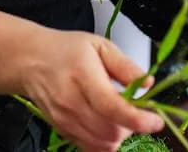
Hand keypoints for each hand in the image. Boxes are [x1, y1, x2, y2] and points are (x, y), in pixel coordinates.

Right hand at [20, 29, 163, 151]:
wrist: (32, 60)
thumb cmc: (66, 50)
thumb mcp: (99, 45)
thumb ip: (125, 66)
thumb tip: (148, 84)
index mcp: (82, 74)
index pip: (112, 107)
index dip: (138, 119)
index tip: (155, 120)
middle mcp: (71, 101)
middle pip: (110, 132)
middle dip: (130, 126)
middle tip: (134, 109)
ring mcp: (65, 120)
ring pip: (102, 145)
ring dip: (119, 136)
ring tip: (119, 115)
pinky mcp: (63, 131)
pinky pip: (91, 149)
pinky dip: (105, 143)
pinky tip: (107, 124)